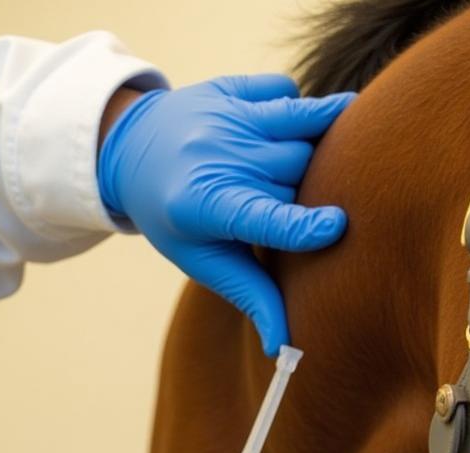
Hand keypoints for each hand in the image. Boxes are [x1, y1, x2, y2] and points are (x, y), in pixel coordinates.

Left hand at [97, 75, 355, 355]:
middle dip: (313, 189)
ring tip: (322, 164)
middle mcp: (215, 156)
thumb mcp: (203, 260)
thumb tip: (284, 348)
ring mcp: (224, 115)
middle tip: (311, 203)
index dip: (299, 225)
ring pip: (303, 124)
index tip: (336, 227)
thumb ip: (250, 295)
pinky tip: (282, 133)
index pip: (259, 216)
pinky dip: (297, 111)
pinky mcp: (233, 87)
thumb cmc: (176, 218)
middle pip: (296, 172)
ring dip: (321, 144)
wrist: (132, 150)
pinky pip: (287, 93)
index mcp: (203, 206)